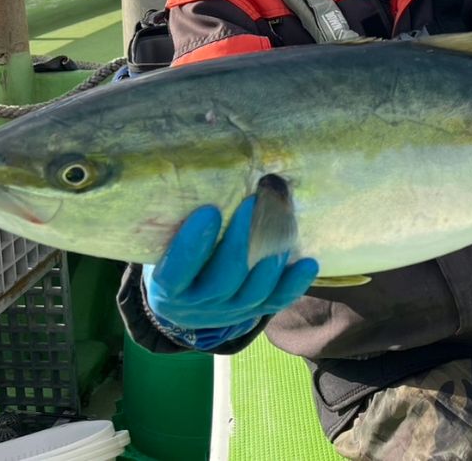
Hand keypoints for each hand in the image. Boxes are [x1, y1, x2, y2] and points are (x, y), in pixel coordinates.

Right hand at [143, 195, 318, 349]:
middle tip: (252, 201)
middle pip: (224, 279)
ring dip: (270, 255)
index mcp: (167, 288)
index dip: (192, 245)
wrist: (183, 300)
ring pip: (254, 292)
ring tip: (280, 218)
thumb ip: (174, 217)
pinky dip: (294, 284)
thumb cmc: (170, 254)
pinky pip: (276, 302)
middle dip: (241, 239)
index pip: (177, 271)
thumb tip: (195, 161)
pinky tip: (309, 263)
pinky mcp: (252, 312)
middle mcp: (198, 305)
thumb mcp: (162, 242)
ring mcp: (228, 312)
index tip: (209, 210)